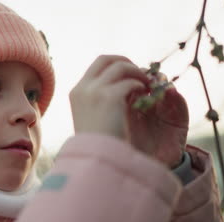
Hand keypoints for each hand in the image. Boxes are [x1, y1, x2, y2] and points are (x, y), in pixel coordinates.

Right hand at [70, 55, 188, 167]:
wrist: (95, 160)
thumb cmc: (94, 146)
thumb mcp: (89, 120)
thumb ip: (95, 103)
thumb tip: (111, 91)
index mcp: (76, 92)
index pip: (95, 67)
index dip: (114, 66)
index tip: (127, 74)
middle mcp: (83, 88)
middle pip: (106, 59)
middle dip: (125, 61)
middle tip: (140, 73)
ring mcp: (94, 91)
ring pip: (121, 67)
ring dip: (137, 73)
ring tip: (147, 85)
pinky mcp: (110, 97)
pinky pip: (130, 82)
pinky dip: (140, 85)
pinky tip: (146, 96)